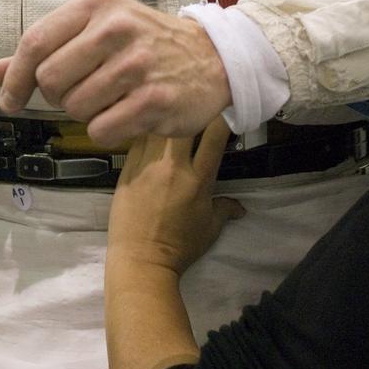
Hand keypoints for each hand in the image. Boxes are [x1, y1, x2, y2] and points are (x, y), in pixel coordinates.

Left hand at [0, 0, 231, 147]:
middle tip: (82, 90)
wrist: (213, 58)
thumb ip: (47, 50)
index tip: (10, 99)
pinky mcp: (155, 100)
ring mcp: (138, 65)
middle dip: (58, 96)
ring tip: (112, 97)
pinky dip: (107, 130)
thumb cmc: (145, 43)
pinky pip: (101, 129)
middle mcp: (117, 28)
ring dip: (86, 112)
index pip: (35, 42)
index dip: (14, 77)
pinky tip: (128, 113)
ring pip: (75, 108)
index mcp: (97, 4)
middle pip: (50, 80)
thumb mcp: (96, 30)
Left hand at [108, 119, 243, 275]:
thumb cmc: (180, 247)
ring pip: (157, 127)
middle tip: (193, 108)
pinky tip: (148, 133)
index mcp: (198, 179)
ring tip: (169, 115)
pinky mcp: (127, 169)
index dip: (222, 118)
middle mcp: (173, 166)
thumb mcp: (210, 229)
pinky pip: (137, 141)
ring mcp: (147, 165)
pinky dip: (145, 134)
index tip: (224, 110)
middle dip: (190, 113)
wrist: (141, 260)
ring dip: (165, 119)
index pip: (214, 136)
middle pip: (183, 123)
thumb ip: (225, 209)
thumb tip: (241, 207)